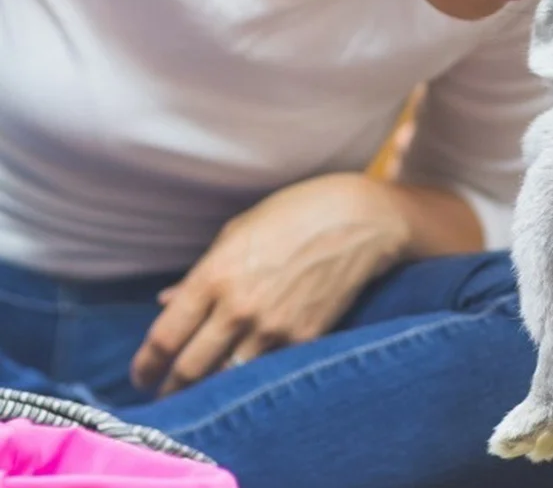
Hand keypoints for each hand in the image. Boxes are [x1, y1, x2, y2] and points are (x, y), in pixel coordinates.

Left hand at [130, 173, 410, 396]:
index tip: (142, 372)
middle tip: (164, 391)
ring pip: (226, 379)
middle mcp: (239, 306)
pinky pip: (267, 371)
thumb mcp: (241, 229)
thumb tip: (167, 302)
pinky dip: (250, 377)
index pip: (165, 336)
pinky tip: (243, 374)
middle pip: (189, 369)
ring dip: (209, 388)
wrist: (361, 219)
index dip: (146, 363)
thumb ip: (202, 270)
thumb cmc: (297, 211)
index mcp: (216, 273)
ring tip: (200, 389)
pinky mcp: (305, 337)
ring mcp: (274, 326)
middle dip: (170, 386)